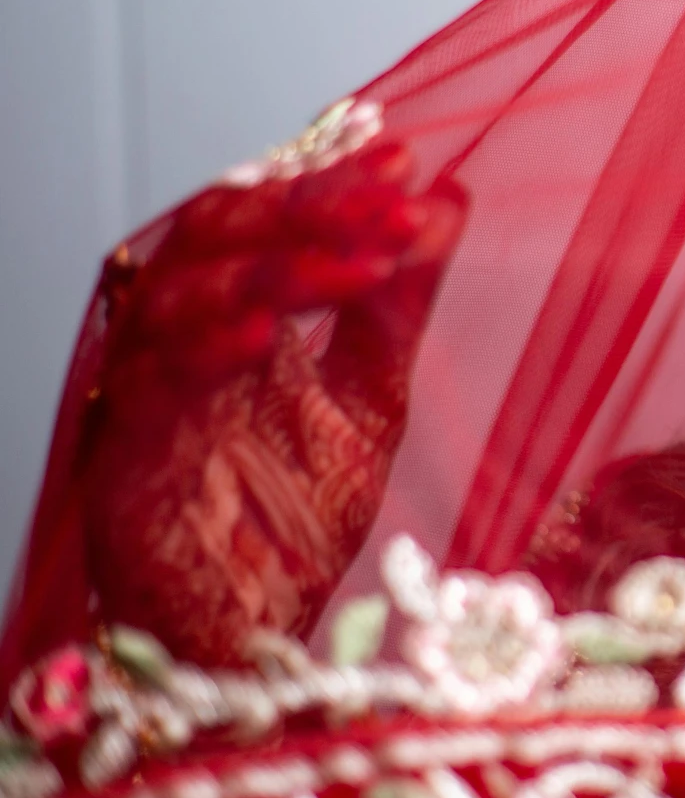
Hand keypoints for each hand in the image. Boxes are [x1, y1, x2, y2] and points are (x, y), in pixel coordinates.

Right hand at [82, 132, 464, 663]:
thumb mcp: (375, 393)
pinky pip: (153, 385)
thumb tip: (447, 199)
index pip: (268, 218)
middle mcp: (181, 341)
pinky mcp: (124, 459)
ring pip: (178, 293)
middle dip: (306, 209)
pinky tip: (270, 336)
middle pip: (215, 235)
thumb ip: (401, 299)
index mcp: (236, 316)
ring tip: (362, 263)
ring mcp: (147, 394)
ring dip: (274, 269)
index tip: (404, 161)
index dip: (329, 182)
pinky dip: (208, 350)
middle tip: (390, 203)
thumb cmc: (293, 526)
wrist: (255, 636)